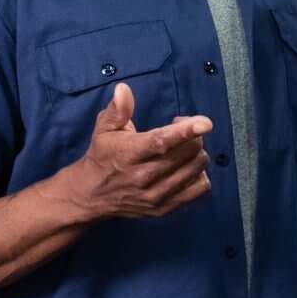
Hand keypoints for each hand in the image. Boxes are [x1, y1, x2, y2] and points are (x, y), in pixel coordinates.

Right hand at [62, 84, 213, 220]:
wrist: (91, 195)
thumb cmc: (102, 155)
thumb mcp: (104, 128)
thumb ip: (117, 109)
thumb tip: (123, 89)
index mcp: (128, 154)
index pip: (161, 142)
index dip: (185, 132)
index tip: (205, 123)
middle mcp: (143, 177)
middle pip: (186, 154)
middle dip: (193, 135)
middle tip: (180, 129)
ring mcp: (155, 196)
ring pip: (196, 169)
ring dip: (197, 153)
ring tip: (184, 147)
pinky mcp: (164, 208)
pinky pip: (199, 189)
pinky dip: (200, 174)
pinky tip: (188, 167)